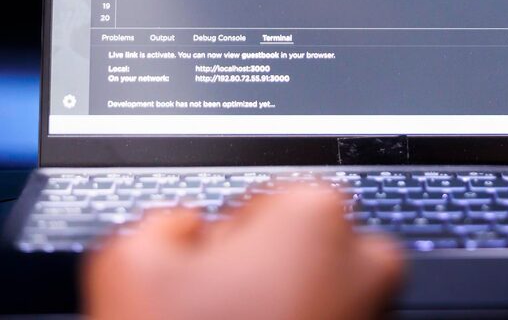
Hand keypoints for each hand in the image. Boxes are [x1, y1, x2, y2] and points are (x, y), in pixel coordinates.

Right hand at [83, 184, 403, 319]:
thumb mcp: (128, 264)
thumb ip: (162, 222)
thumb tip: (182, 228)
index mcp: (313, 215)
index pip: (261, 204)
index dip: (222, 243)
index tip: (204, 277)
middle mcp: (360, 263)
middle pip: (301, 249)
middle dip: (265, 275)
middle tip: (221, 313)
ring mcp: (373, 316)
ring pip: (314, 299)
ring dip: (282, 313)